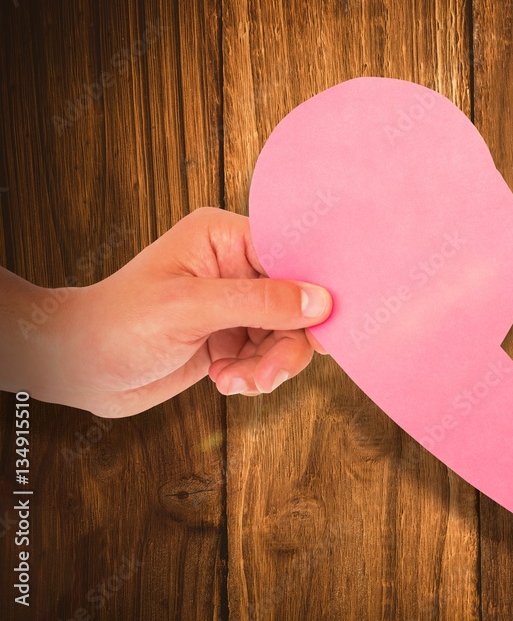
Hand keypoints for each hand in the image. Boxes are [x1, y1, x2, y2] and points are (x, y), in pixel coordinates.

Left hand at [7, 207, 332, 417]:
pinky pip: (269, 355)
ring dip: (269, 366)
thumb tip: (321, 301)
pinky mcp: (232, 335)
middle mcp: (236, 266)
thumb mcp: (190, 309)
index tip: (327, 326)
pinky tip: (225, 381)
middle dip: (287, 343)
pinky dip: (255, 375)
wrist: (77, 367)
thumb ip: (259, 303)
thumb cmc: (118, 325)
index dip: (313, 288)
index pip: (291, 253)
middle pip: (297, 301)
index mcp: (224, 237)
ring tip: (237, 383)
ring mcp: (236, 303)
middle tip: (267, 375)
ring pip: (288, 334)